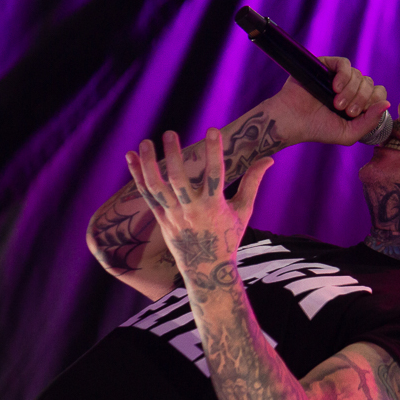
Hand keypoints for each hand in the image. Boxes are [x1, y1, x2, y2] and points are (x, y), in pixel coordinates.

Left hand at [128, 129, 272, 277]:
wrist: (207, 270)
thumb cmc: (228, 237)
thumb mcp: (244, 211)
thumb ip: (253, 182)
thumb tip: (269, 158)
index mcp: (214, 206)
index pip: (214, 175)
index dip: (214, 152)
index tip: (213, 129)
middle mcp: (191, 210)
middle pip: (179, 181)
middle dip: (173, 156)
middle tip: (170, 133)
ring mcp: (173, 215)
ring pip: (157, 187)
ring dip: (149, 164)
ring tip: (144, 142)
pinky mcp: (161, 219)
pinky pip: (146, 195)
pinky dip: (137, 175)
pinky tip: (130, 155)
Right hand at [265, 56, 389, 145]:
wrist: (291, 121)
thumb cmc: (317, 129)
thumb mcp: (349, 134)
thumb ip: (370, 122)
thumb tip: (388, 103)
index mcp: (357, 102)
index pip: (378, 93)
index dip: (374, 101)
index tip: (360, 114)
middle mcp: (349, 88)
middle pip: (369, 84)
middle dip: (362, 99)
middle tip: (347, 111)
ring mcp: (337, 76)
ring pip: (358, 74)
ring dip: (351, 91)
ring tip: (336, 103)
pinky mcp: (326, 66)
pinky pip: (344, 63)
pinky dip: (344, 75)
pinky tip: (335, 87)